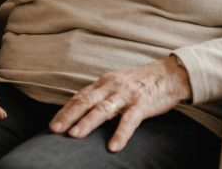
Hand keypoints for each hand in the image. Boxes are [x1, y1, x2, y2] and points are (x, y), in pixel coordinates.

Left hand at [48, 56, 191, 151]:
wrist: (168, 74)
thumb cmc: (140, 83)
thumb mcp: (117, 84)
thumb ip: (101, 95)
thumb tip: (82, 110)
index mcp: (104, 82)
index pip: (80, 96)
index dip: (66, 110)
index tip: (53, 124)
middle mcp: (112, 86)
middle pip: (86, 101)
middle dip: (69, 116)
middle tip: (55, 129)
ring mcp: (126, 94)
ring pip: (103, 108)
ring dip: (88, 122)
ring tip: (75, 135)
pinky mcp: (142, 103)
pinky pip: (129, 120)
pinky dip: (120, 133)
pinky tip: (113, 147)